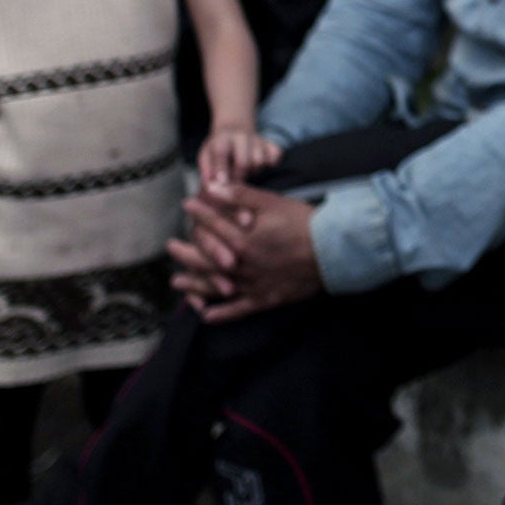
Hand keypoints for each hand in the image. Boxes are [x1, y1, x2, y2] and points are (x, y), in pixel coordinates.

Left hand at [168, 181, 321, 321]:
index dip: (199, 213)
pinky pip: (238, 310)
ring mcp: (251, 284)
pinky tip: (206, 316)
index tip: (187, 205)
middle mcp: (241, 264)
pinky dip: (221, 314)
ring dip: (193, 285)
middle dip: (185, 252)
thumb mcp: (273, 202)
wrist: (332, 251)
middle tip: (171, 247)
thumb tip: (212, 188)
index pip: (213, 224)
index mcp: (242, 238)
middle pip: (205, 258)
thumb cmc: (304, 223)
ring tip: (177, 282)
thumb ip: (241, 195)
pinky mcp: (264, 299)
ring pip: (214, 286)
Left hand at [198, 125, 280, 187]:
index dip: (221, 168)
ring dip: (253, 172)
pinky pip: (275, 157)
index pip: (221, 152)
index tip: (222, 182)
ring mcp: (258, 139)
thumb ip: (207, 171)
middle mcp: (241, 136)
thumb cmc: (218, 147)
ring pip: (259, 162)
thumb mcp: (206, 155)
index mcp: (222, 138)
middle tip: (234, 184)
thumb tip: (210, 187)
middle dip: (238, 177)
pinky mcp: (271, 144)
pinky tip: (261, 166)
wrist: (234, 129)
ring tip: (245, 171)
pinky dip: (270, 164)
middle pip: (243, 162)